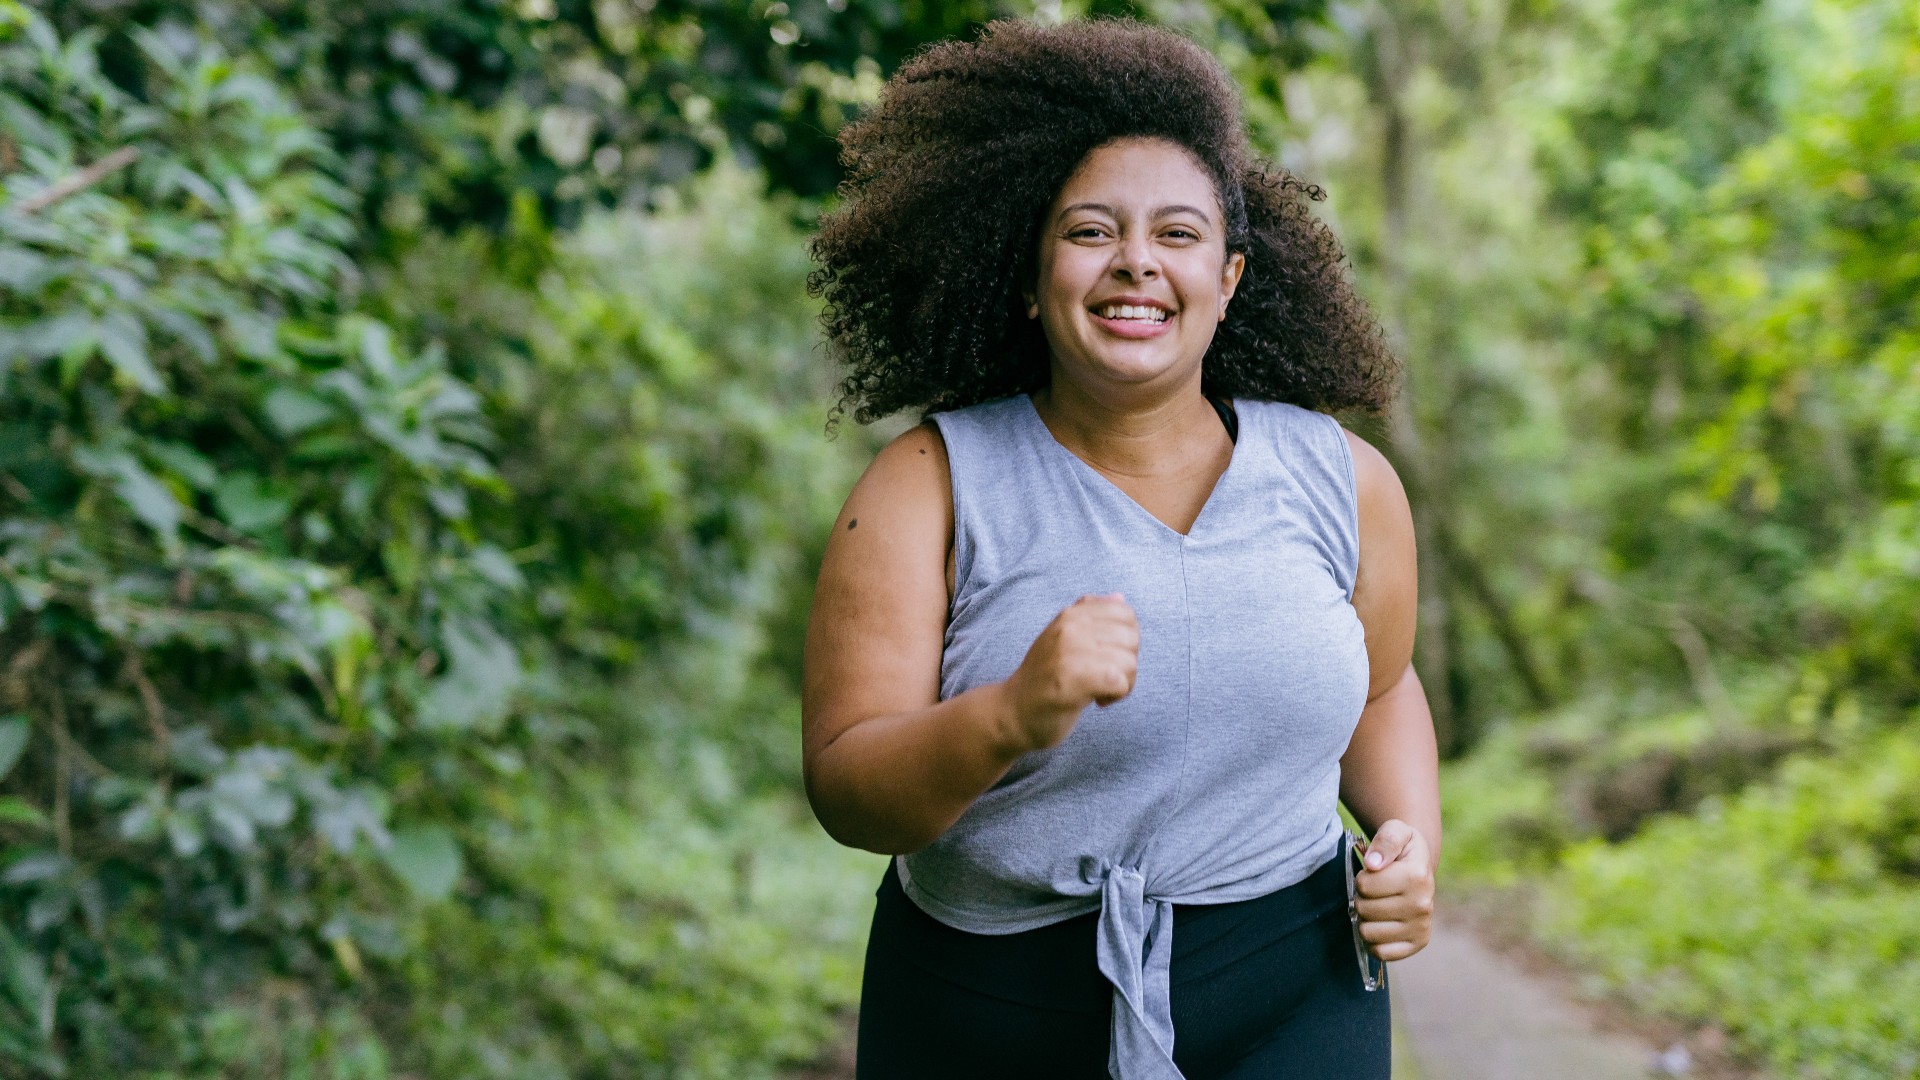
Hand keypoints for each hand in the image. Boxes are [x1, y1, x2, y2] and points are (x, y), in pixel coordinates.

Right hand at [1000, 594, 1138, 752]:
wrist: (1013, 712)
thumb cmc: (1044, 678)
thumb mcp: (1064, 638)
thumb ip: (1091, 618)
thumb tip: (1120, 598)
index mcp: (1071, 614)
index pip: (1126, 614)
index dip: (1127, 640)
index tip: (1108, 657)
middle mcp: (1070, 627)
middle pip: (1132, 638)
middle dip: (1128, 663)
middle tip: (1105, 679)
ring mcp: (1069, 652)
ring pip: (1129, 662)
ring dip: (1123, 684)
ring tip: (1101, 692)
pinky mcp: (1072, 680)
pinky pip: (1119, 682)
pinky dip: (1115, 696)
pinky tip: (1098, 701)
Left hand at [1353, 819, 1434, 961]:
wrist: (1419, 867)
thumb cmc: (1402, 849)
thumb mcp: (1395, 831)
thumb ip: (1385, 840)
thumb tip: (1373, 864)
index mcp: (1417, 876)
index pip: (1364, 886)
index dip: (1362, 878)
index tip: (1373, 872)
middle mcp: (1422, 905)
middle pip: (1364, 910)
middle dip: (1361, 898)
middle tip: (1374, 891)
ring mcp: (1421, 927)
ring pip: (1368, 933)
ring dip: (1365, 919)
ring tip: (1377, 906)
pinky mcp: (1417, 943)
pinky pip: (1381, 953)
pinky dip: (1373, 941)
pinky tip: (1379, 925)